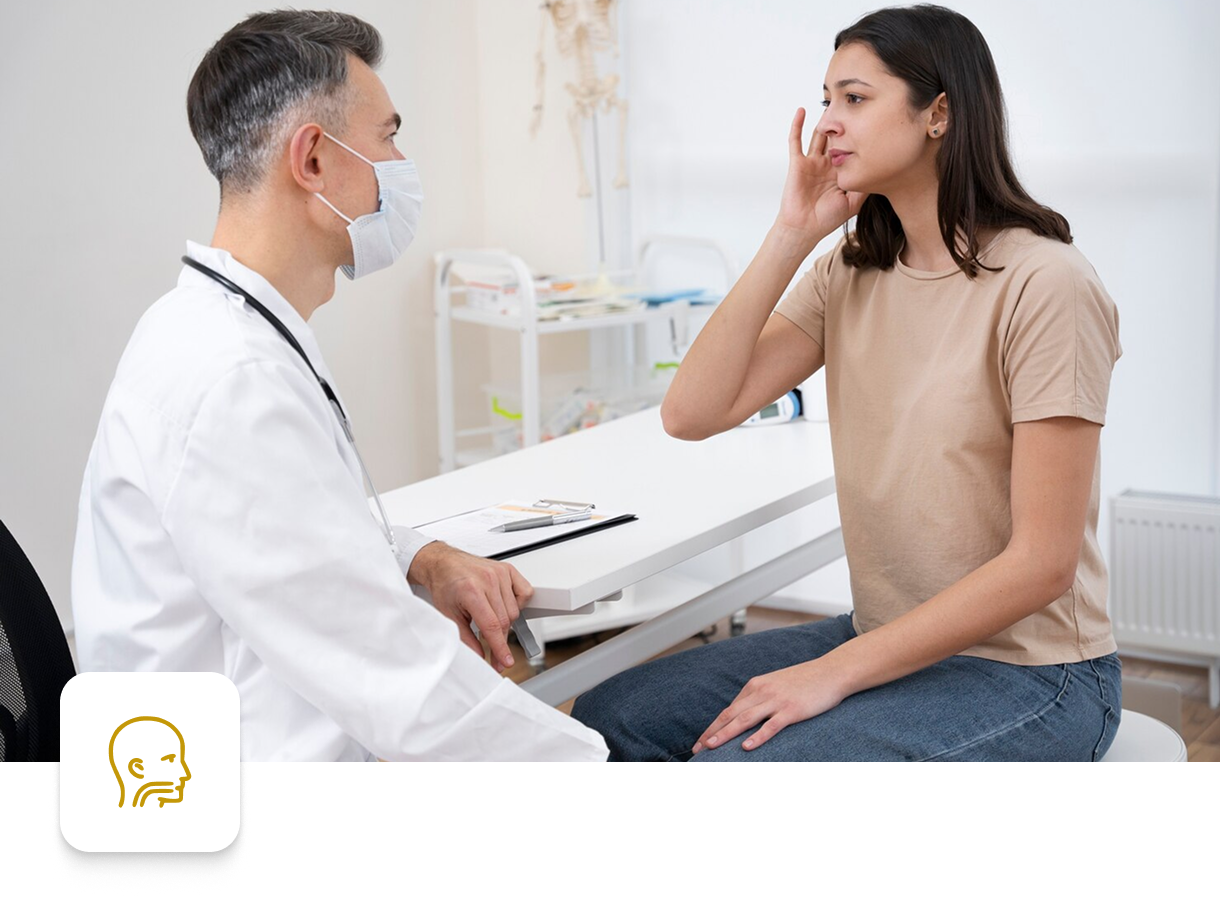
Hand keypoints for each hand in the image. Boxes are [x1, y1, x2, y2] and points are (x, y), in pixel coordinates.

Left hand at [407, 542, 532, 672]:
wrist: (444, 564)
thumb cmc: (445, 585)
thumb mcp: (449, 616)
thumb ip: (466, 638)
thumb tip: (480, 655)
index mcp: (471, 591)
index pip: (492, 626)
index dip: (500, 647)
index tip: (505, 661)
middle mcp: (488, 580)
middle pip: (505, 621)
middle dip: (501, 641)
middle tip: (496, 654)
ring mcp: (499, 574)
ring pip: (515, 610)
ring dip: (506, 622)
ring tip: (492, 622)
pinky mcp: (507, 570)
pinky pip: (525, 592)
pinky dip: (519, 603)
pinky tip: (506, 606)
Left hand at [691, 659, 847, 754]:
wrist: (831, 672)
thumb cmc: (804, 681)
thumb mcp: (775, 685)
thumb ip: (759, 698)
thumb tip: (743, 716)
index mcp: (756, 686)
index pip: (728, 710)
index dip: (712, 727)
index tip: (701, 741)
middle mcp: (762, 692)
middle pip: (731, 715)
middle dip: (712, 733)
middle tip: (698, 748)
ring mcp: (776, 701)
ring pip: (745, 720)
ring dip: (726, 734)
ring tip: (711, 747)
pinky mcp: (792, 710)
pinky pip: (771, 726)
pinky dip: (757, 737)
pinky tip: (746, 747)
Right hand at [774, 107, 866, 244]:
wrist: (804, 229)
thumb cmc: (826, 219)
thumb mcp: (854, 202)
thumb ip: (865, 186)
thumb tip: (882, 170)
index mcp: (840, 171)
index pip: (852, 148)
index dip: (861, 136)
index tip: (874, 120)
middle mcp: (827, 164)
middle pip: (837, 137)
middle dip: (844, 123)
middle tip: (856, 104)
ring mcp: (812, 162)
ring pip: (819, 135)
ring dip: (825, 121)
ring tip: (832, 102)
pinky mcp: (798, 163)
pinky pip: (796, 141)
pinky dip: (797, 125)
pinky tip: (802, 110)